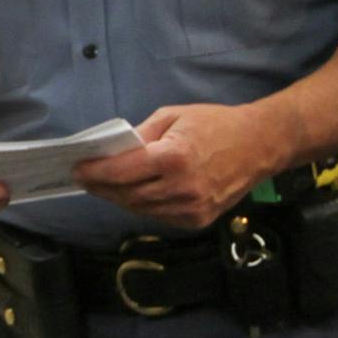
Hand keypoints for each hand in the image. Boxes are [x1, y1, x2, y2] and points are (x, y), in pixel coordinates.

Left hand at [73, 103, 284, 229]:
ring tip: (105, 186)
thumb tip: (113, 152)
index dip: (95, 172)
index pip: (122, 171)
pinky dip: (143, 205)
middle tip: (85, 179)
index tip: (77, 169)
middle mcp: (181, 188)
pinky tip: (134, 193)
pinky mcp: (198, 220)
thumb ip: (141, 135)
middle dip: (102, 187)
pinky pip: (159, 216)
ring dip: (119, 198)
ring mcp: (191, 208)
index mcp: (173, 157)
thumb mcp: (173, 116)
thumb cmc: (215, 124)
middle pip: (127, 194)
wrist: (259, 145)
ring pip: (141, 209)